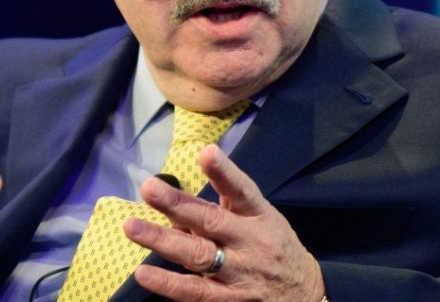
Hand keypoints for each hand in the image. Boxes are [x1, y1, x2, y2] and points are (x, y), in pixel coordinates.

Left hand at [127, 145, 323, 301]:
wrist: (306, 297)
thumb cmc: (273, 248)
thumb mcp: (260, 219)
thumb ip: (222, 207)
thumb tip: (177, 198)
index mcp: (259, 216)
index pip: (242, 190)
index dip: (225, 172)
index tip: (207, 152)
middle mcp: (250, 243)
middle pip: (211, 222)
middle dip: (178, 204)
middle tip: (149, 188)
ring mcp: (239, 274)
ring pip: (197, 256)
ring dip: (162, 241)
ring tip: (132, 227)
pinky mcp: (229, 301)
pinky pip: (194, 292)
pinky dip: (168, 283)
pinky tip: (144, 273)